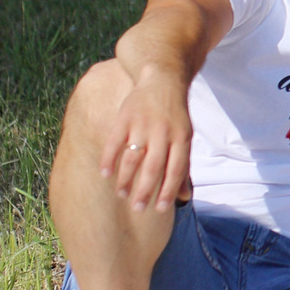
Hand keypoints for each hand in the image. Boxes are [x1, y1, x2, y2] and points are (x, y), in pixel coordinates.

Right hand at [102, 68, 194, 213]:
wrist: (163, 80)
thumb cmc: (175, 117)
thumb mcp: (185, 138)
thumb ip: (183, 167)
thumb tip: (185, 198)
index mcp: (181, 138)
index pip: (175, 169)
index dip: (167, 191)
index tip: (159, 209)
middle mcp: (163, 131)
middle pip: (153, 167)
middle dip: (145, 190)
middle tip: (138, 208)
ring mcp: (143, 123)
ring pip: (133, 157)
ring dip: (126, 179)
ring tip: (122, 194)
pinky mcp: (125, 117)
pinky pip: (114, 142)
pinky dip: (109, 159)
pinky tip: (105, 174)